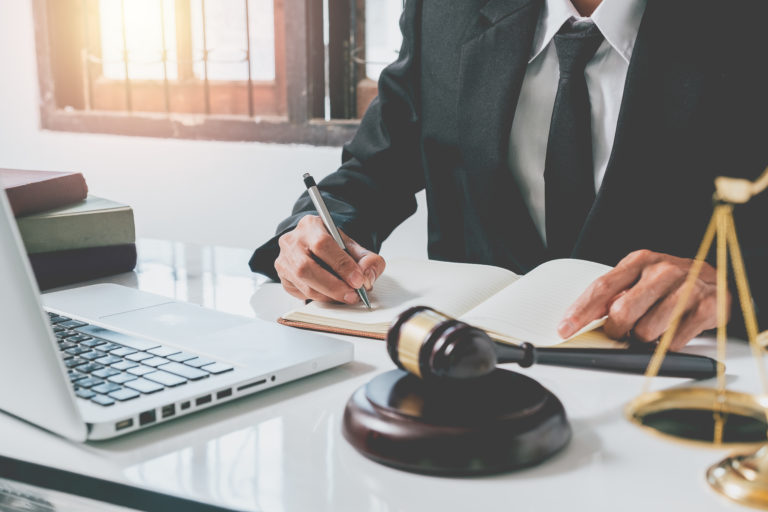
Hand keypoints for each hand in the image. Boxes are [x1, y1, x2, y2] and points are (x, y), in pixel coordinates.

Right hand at [274, 215, 385, 303]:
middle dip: (333, 285)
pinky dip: (320, 298)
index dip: (341, 265)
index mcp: (310, 226)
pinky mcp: (283, 279)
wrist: (317, 248)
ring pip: (303, 283)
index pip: (322, 244)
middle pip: (307, 267)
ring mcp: (284, 261)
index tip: (358, 280)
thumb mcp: (354, 247)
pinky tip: (332, 296)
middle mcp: (292, 241)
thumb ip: (367, 259)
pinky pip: (301, 293)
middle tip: (352, 294)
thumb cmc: (334, 247)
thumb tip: (367, 277)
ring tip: (346, 296)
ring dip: (328, 295)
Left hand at [557, 250, 729, 349]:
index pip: (602, 287)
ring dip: (643, 338)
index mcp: (639, 261)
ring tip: (651, 329)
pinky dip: (665, 345)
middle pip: (623, 311)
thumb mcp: (639, 278)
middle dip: (616, 330)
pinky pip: (673, 342)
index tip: (565, 328)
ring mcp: (687, 288)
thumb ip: (613, 294)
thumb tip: (582, 319)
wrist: (718, 279)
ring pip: (647, 330)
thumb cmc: (670, 282)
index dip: (580, 310)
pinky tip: (671, 331)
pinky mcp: (707, 308)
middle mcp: (662, 271)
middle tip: (621, 333)